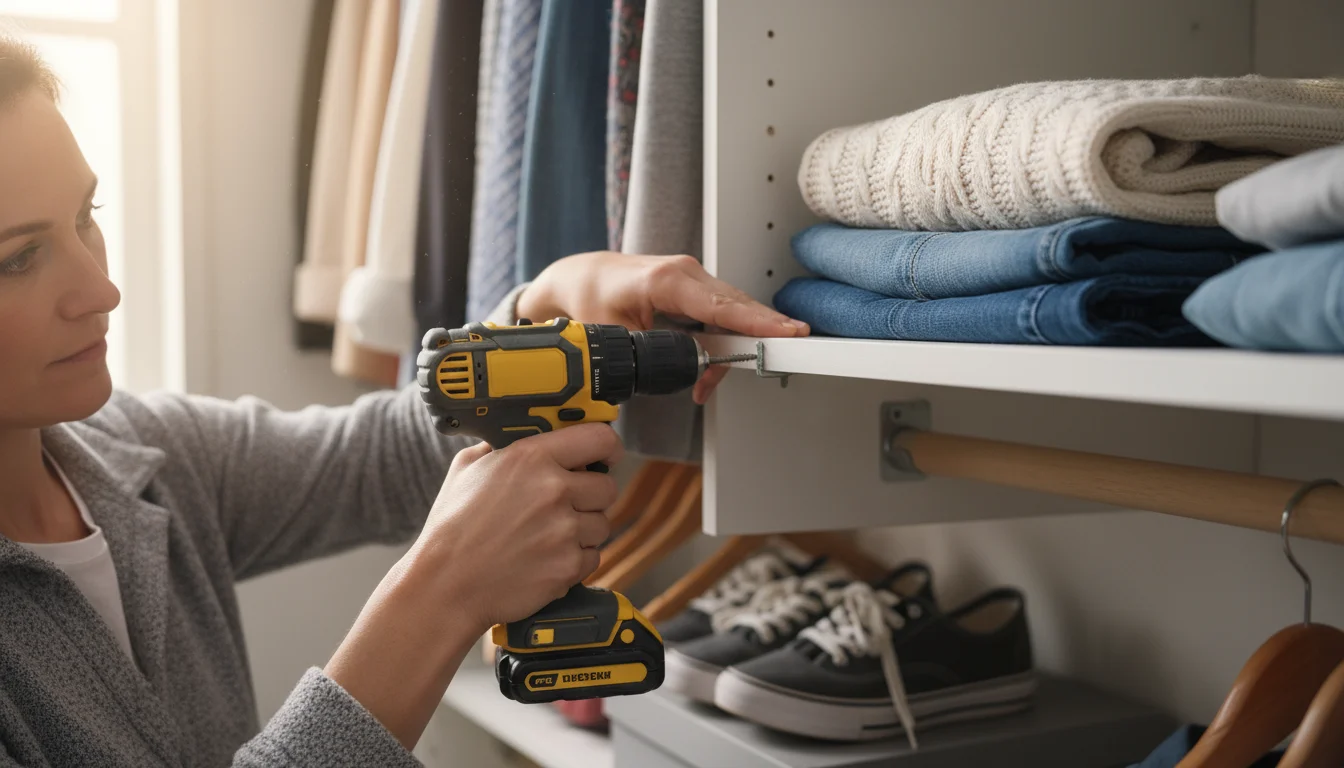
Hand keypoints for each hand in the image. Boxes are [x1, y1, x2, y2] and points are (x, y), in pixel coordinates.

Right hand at [410, 423, 622, 629]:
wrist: (445, 584)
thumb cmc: (452, 529)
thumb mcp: (468, 468)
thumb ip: (500, 446)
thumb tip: (519, 433)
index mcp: (531, 458)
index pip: (599, 438)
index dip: (608, 447)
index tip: (606, 454)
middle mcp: (553, 490)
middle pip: (607, 486)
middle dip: (592, 495)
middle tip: (568, 504)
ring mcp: (563, 530)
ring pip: (602, 524)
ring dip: (584, 530)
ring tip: (549, 535)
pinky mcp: (568, 566)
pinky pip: (593, 556)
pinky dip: (575, 559)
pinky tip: (546, 558)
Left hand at [516, 252, 810, 402]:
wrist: (582, 277)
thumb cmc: (592, 296)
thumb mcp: (614, 334)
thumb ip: (649, 354)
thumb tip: (681, 371)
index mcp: (666, 281)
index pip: (722, 306)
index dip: (757, 322)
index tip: (787, 333)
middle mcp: (686, 273)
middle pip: (736, 308)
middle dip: (761, 335)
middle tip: (789, 352)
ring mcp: (693, 279)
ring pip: (731, 314)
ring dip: (730, 350)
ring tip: (705, 383)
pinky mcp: (695, 289)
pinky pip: (720, 315)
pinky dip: (721, 342)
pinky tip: (707, 370)